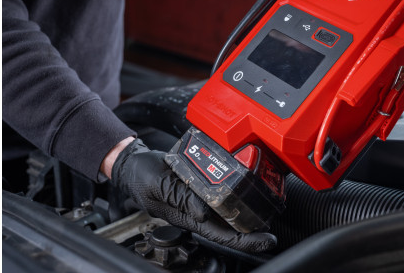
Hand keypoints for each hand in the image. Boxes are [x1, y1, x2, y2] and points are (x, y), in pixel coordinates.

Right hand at [109, 139, 276, 252]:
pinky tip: (243, 190)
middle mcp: (194, 211)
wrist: (132, 162)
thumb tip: (204, 211)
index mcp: (185, 215)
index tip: (265, 240)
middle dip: (250, 230)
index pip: (220, 234)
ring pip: (225, 212)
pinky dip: (232, 194)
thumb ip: (180, 196)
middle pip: (227, 226)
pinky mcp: (197, 187)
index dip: (244, 240)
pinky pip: (218, 195)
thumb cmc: (141, 175)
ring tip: (264, 211)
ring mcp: (196, 200)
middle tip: (272, 228)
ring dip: (244, 213)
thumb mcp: (159, 184)